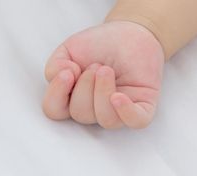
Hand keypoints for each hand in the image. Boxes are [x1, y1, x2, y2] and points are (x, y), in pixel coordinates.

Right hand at [42, 21, 164, 128]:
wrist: (130, 34)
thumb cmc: (99, 45)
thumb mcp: (69, 49)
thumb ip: (54, 66)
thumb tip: (63, 78)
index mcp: (72, 99)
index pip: (55, 110)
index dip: (57, 95)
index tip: (67, 73)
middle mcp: (93, 110)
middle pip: (80, 114)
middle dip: (86, 87)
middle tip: (96, 66)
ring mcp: (118, 112)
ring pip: (106, 119)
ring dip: (103, 93)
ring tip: (106, 70)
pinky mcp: (142, 108)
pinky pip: (135, 121)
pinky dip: (126, 112)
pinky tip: (119, 97)